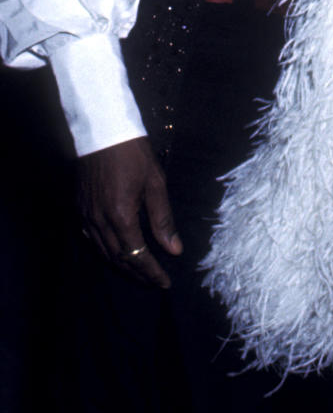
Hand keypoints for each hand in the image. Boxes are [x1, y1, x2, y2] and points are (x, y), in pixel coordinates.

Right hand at [78, 136, 181, 288]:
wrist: (103, 130)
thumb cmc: (133, 152)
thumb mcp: (155, 183)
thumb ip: (163, 219)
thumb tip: (174, 249)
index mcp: (120, 215)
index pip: (137, 255)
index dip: (151, 272)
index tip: (164, 283)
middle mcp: (99, 221)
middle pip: (118, 259)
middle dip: (138, 274)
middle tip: (155, 282)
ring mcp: (85, 216)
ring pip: (103, 253)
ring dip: (122, 266)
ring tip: (140, 274)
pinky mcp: (79, 209)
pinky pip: (91, 240)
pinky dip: (105, 252)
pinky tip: (116, 254)